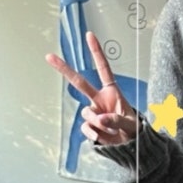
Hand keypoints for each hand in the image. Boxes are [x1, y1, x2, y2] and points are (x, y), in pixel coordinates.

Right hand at [45, 31, 139, 145]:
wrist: (130, 147)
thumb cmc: (133, 131)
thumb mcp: (131, 124)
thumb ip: (117, 120)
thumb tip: (102, 118)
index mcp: (112, 93)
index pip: (103, 70)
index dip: (96, 53)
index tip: (90, 35)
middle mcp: (99, 100)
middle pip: (79, 82)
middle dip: (64, 69)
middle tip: (49, 56)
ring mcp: (93, 113)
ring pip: (87, 113)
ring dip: (99, 123)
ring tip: (113, 130)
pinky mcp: (89, 126)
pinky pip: (86, 127)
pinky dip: (93, 133)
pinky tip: (101, 136)